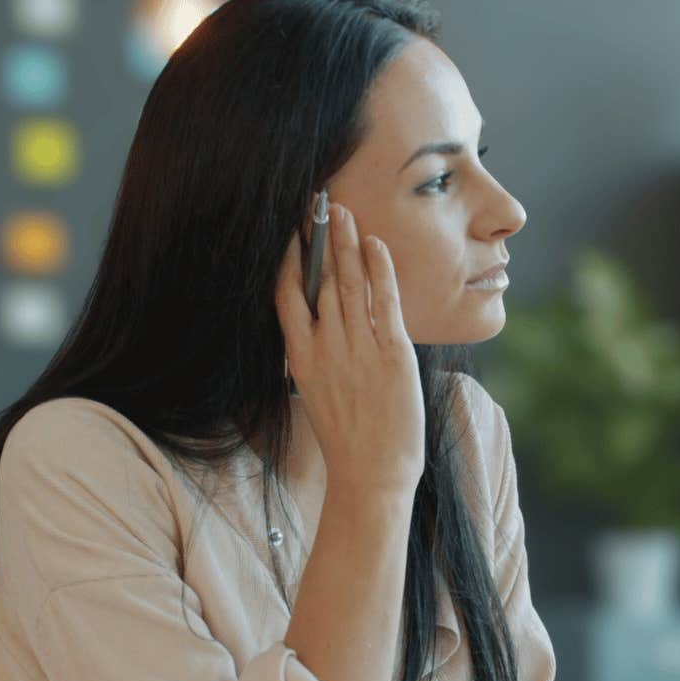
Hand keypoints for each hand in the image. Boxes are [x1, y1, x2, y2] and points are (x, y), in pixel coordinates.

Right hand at [274, 200, 423, 499]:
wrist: (372, 476)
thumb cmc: (348, 440)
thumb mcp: (317, 393)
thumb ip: (316, 355)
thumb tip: (316, 325)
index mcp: (301, 358)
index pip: (286, 297)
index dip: (287, 260)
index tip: (288, 233)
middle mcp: (326, 348)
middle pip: (318, 281)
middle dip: (318, 239)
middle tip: (316, 204)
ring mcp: (359, 349)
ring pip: (349, 284)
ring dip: (346, 244)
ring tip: (341, 212)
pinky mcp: (393, 354)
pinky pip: (385, 301)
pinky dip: (380, 269)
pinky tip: (376, 245)